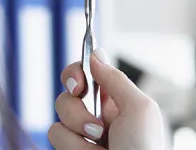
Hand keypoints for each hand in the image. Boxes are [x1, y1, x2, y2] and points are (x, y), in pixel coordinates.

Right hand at [48, 47, 164, 149]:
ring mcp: (82, 134)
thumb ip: (115, 79)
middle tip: (93, 120)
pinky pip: (55, 135)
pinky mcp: (71, 149)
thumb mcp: (140, 109)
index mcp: (117, 98)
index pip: (90, 70)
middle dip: (76, 106)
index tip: (78, 82)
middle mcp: (97, 113)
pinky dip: (74, 147)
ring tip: (100, 144)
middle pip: (68, 90)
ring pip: (59, 115)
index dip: (78, 69)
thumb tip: (95, 55)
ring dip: (78, 130)